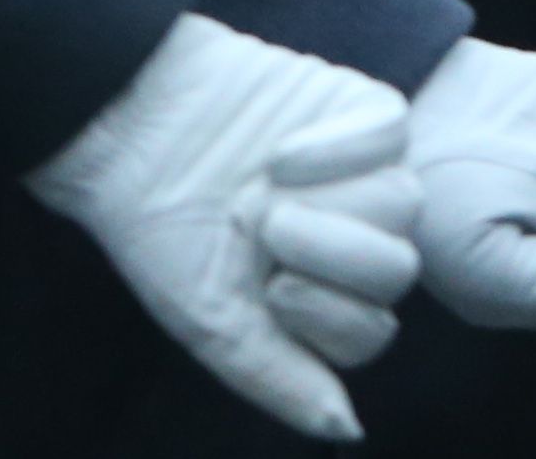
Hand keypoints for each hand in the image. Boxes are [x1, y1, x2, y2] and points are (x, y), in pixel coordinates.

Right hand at [27, 16, 423, 440]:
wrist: (132, 130)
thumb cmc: (166, 229)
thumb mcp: (214, 321)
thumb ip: (280, 377)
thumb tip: (347, 432)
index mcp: (325, 293)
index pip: (372, 332)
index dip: (326, 316)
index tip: (269, 287)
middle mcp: (355, 233)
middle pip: (398, 270)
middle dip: (329, 254)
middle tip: (264, 226)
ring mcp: (365, 169)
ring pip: (403, 203)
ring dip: (329, 201)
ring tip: (267, 186)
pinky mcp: (360, 108)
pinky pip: (394, 133)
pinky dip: (339, 148)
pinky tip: (284, 152)